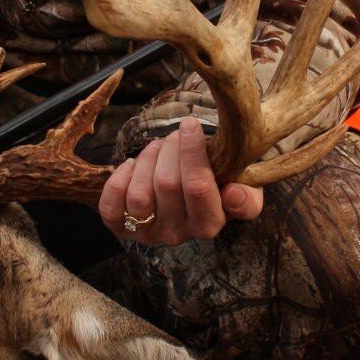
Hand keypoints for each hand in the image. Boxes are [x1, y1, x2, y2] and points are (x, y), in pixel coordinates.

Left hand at [99, 115, 263, 246]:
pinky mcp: (122, 227)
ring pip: (139, 193)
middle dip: (170, 148)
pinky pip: (111, 205)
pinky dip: (118, 178)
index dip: (191, 151)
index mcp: (210, 224)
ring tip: (159, 148)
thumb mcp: (243, 186)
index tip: (190, 124)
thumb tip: (235, 195)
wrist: (190, 190)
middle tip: (177, 134)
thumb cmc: (218, 182)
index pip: (198, 188)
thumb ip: (248, 196)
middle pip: (167, 184)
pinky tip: (133, 165)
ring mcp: (147, 233)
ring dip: (147, 159)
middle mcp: (178, 234)